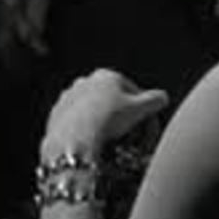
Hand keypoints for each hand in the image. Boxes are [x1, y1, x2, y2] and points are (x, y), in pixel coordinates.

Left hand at [41, 69, 170, 158]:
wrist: (75, 138)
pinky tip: (93, 143)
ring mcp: (68, 98)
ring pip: (93, 111)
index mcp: (106, 75)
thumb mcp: (140, 109)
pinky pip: (77, 123)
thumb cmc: (108, 119)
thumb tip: (162, 97)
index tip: (145, 123)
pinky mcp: (57, 114)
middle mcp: (84, 82)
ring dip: (103, 123)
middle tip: (129, 133)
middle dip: (122, 115)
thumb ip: (154, 100)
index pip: (132, 90)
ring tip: (111, 141)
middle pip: (111, 99)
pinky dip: (86, 132)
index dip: (142, 108)